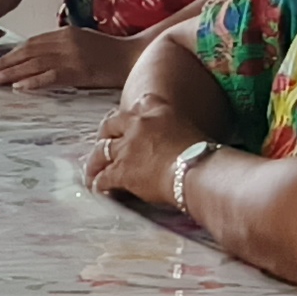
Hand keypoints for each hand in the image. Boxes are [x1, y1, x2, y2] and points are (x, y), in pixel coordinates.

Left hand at [0, 24, 145, 93]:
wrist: (135, 57)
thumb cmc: (111, 53)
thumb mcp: (83, 42)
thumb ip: (63, 45)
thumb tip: (42, 56)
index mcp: (65, 33)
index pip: (32, 43)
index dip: (12, 52)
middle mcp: (65, 42)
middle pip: (29, 52)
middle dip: (6, 62)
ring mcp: (72, 56)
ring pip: (35, 64)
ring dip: (12, 73)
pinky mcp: (80, 71)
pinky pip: (51, 77)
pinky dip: (33, 81)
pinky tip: (19, 87)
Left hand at [81, 102, 198, 206]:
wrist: (198, 170)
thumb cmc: (204, 155)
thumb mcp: (190, 130)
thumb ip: (176, 132)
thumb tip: (177, 146)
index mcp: (156, 110)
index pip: (138, 104)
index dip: (130, 115)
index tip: (127, 121)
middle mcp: (137, 124)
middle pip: (110, 124)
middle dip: (104, 134)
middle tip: (102, 143)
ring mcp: (127, 146)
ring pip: (101, 151)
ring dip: (95, 162)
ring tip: (92, 172)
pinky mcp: (121, 169)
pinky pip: (103, 178)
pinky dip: (98, 185)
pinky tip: (97, 191)